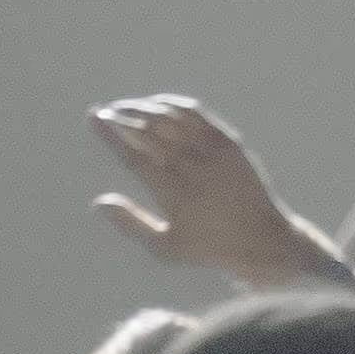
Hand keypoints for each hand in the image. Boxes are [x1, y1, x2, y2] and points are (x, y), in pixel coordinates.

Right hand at [91, 96, 341, 286]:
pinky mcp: (228, 142)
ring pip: (171, 116)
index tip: (93, 117)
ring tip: (126, 107)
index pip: (132, 152)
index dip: (109, 132)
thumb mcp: (164, 247)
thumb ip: (130, 223)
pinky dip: (173, 105)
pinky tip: (159, 105)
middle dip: (121, 116)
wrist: (261, 239)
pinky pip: (196, 114)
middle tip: (105, 112)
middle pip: (148, 129)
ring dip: (144, 107)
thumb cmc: (208, 248)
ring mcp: (212, 151)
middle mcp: (190, 165)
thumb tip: (99, 202)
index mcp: (170, 190)